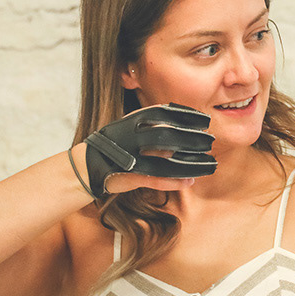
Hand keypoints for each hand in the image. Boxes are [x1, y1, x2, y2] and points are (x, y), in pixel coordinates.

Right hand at [84, 103, 215, 196]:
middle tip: (210, 142)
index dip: (186, 116)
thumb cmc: (112, 146)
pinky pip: (155, 179)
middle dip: (192, 139)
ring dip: (189, 164)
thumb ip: (151, 127)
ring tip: (209, 166)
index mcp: (131, 122)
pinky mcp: (128, 176)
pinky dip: (173, 181)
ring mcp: (129, 157)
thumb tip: (178, 125)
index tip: (204, 120)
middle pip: (168, 136)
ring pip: (166, 161)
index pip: (163, 114)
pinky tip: (189, 181)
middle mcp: (130, 137)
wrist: (84, 166)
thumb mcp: (130, 129)